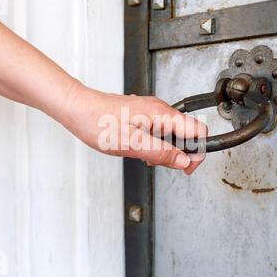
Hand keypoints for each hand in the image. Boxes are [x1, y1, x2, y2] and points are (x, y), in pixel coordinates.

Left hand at [59, 85, 207, 174]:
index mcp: (162, 114)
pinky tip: (140, 149)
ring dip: (166, 150)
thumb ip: (161, 153)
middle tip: (161, 163)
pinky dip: (155, 144)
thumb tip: (183, 161)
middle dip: (180, 153)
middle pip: (188, 132)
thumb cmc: (99, 123)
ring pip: (173, 133)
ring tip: (146, 157)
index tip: (187, 167)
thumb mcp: (132, 144)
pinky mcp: (143, 115)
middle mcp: (160, 110)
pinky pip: (160, 131)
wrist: (78, 109)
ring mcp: (151, 111)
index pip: (198, 131)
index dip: (197, 152)